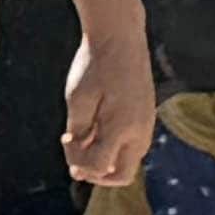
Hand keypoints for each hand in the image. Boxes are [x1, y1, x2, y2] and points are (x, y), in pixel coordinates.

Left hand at [62, 10, 157, 187]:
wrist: (120, 38)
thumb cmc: (94, 67)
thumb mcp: (77, 100)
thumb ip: (79, 133)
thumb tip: (78, 164)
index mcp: (121, 128)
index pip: (98, 168)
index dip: (76, 161)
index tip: (66, 138)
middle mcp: (140, 132)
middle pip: (121, 176)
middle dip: (96, 173)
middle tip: (76, 152)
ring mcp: (147, 126)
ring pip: (128, 162)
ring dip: (105, 159)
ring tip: (84, 135)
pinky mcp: (147, 119)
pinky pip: (132, 146)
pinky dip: (114, 146)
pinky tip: (97, 126)